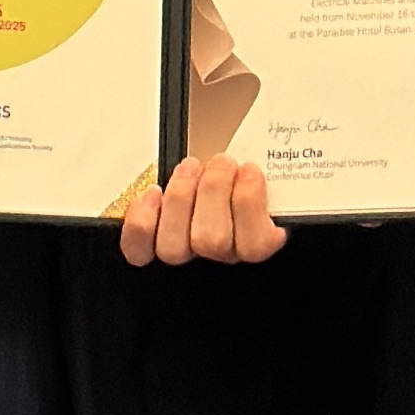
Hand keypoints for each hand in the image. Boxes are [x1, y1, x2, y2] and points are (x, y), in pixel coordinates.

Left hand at [118, 152, 287, 268]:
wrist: (208, 185)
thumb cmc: (237, 180)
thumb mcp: (270, 174)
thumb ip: (274, 172)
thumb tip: (267, 156)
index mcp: (254, 242)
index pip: (256, 246)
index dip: (250, 204)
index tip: (250, 170)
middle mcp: (219, 258)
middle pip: (212, 242)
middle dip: (215, 189)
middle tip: (222, 161)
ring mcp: (183, 257)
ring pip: (175, 247)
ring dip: (182, 197)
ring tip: (191, 168)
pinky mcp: (149, 252)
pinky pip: (139, 249)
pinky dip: (144, 219)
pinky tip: (154, 193)